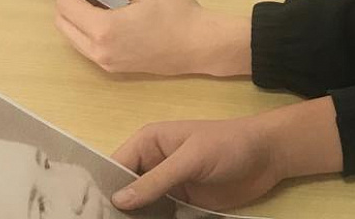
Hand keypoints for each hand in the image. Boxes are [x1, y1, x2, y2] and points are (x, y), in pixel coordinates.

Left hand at [54, 0, 250, 75]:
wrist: (201, 45)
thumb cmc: (177, 13)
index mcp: (103, 29)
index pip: (67, 6)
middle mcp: (99, 51)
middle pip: (63, 25)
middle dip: (66, 2)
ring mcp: (107, 63)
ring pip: (73, 39)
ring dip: (75, 18)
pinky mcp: (116, 68)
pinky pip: (88, 49)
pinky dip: (86, 31)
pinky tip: (105, 16)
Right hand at [111, 98, 342, 211]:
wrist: (268, 156)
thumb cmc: (229, 145)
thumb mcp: (192, 158)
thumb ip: (157, 179)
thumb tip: (119, 200)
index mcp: (149, 142)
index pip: (114, 166)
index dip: (101, 188)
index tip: (87, 212)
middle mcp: (152, 164)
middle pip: (123, 190)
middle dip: (114, 208)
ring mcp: (167, 185)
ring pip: (139, 208)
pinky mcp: (181, 204)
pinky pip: (158, 217)